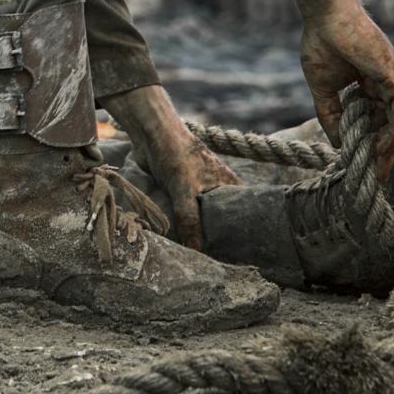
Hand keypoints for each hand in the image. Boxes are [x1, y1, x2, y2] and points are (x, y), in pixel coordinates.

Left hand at [102, 83, 238, 249]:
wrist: (150, 132)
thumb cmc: (176, 155)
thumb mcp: (186, 191)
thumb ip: (191, 221)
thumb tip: (197, 251)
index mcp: (230, 186)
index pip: (243, 215)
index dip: (243, 234)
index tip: (241, 256)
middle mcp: (216, 188)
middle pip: (219, 219)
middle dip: (215, 236)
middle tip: (215, 261)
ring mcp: (197, 189)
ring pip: (199, 216)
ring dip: (194, 231)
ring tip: (196, 256)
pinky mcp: (178, 190)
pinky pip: (182, 212)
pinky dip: (180, 223)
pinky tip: (177, 240)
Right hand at [299, 5, 393, 179]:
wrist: (326, 15)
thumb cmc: (322, 42)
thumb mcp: (323, 87)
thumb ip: (331, 114)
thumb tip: (338, 144)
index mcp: (372, 83)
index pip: (377, 118)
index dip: (370, 141)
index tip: (362, 163)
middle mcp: (388, 83)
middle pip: (392, 125)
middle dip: (385, 151)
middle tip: (377, 176)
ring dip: (391, 148)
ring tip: (379, 169)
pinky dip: (393, 134)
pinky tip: (379, 149)